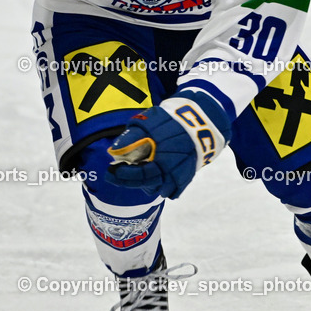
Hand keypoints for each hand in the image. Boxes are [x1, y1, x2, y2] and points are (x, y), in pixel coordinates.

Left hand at [106, 94, 230, 198]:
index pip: (139, 175)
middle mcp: (171, 172)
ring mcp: (180, 176)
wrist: (201, 122)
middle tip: (114, 175)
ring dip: (145, 184)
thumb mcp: (148, 124)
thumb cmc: (171, 121)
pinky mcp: (187, 177)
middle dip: (128, 181)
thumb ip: (131, 138)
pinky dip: (161, 186)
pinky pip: (172, 190)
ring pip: (158, 189)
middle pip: (147, 185)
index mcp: (162, 160)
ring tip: (134, 175)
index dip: (123, 175)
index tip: (110, 171)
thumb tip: (114, 151)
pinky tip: (152, 178)